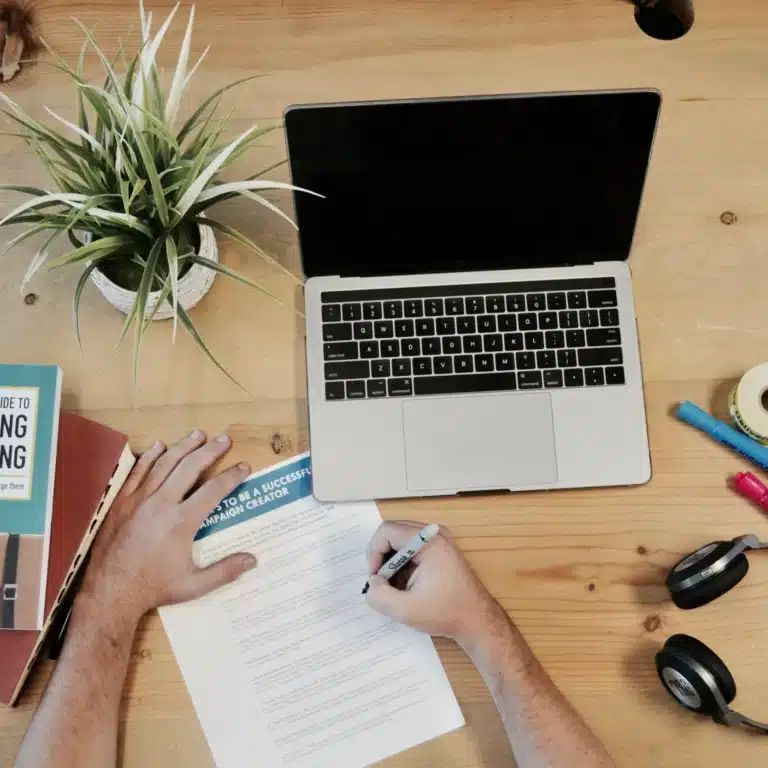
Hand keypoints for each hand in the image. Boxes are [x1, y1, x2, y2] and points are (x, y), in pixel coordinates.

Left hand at [80, 430, 256, 623]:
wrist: (110, 592)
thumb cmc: (153, 588)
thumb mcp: (194, 585)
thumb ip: (225, 571)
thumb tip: (253, 559)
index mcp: (182, 522)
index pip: (214, 490)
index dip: (232, 476)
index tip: (243, 467)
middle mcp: (161, 504)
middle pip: (190, 467)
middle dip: (210, 450)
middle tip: (223, 440)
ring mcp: (139, 500)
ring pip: (164, 463)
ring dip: (183, 446)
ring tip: (197, 435)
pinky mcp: (122, 502)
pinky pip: (138, 472)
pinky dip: (150, 457)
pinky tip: (159, 446)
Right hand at [364, 521, 506, 648]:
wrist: (477, 620)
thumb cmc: (446, 613)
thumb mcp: (405, 609)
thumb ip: (379, 595)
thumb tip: (372, 583)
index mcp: (428, 542)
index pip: (386, 531)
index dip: (374, 553)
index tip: (375, 578)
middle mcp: (434, 534)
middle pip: (393, 532)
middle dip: (382, 558)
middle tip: (381, 583)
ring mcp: (439, 540)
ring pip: (401, 540)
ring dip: (392, 562)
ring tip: (395, 587)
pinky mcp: (440, 549)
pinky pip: (412, 548)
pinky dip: (403, 564)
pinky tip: (407, 585)